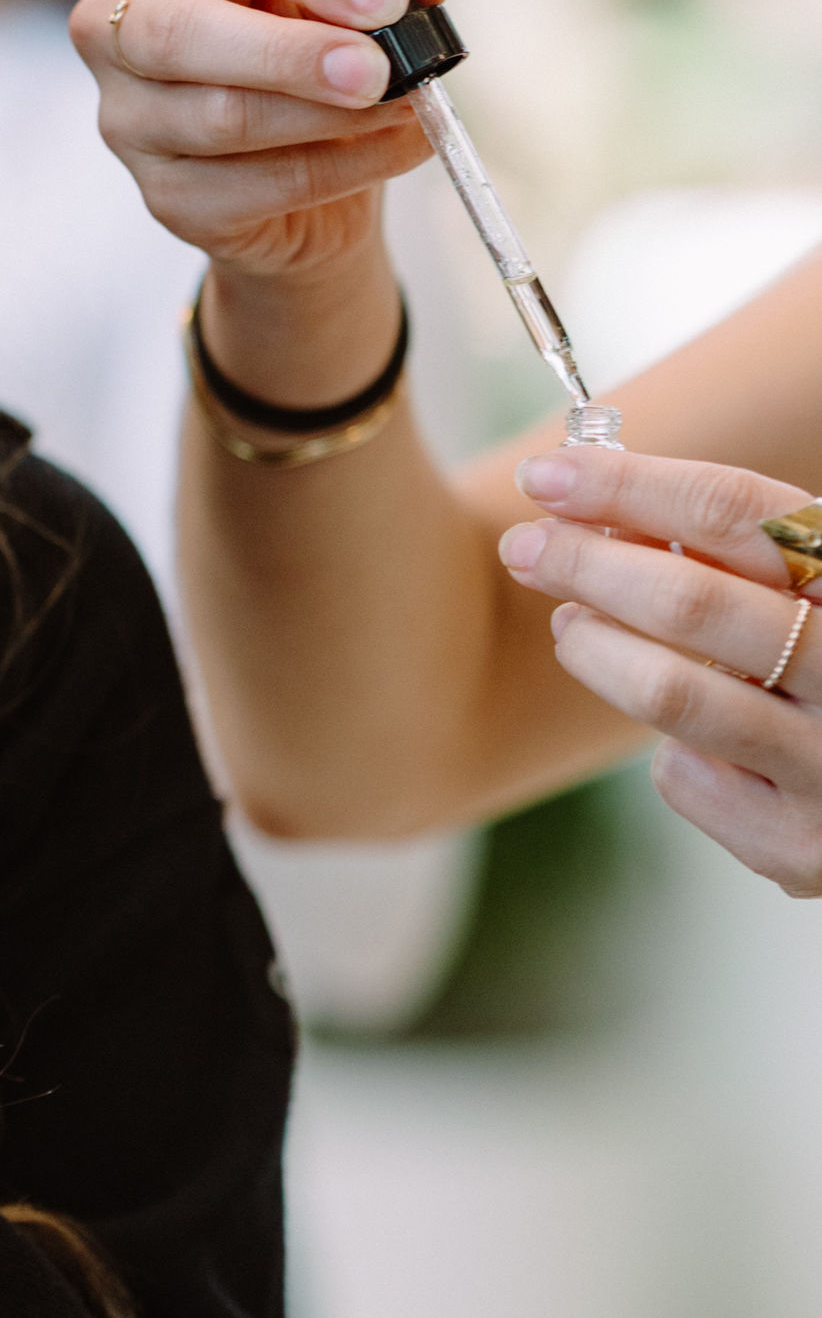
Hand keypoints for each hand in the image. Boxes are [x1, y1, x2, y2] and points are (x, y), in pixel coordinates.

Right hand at [69, 0, 457, 282]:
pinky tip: (398, 148)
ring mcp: (127, 119)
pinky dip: (340, 170)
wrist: (304, 167)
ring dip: (328, 118)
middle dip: (290, 54)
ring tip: (408, 106)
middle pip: (182, 35)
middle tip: (379, 70)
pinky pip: (254, 187)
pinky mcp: (164, 197)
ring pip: (220, 118)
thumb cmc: (312, 48)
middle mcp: (112, 26)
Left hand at [498, 445, 821, 890]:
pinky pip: (685, 776)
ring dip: (594, 648)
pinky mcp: (792, 843)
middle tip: (524, 546)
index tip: (547, 474)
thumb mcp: (807, 598)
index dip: (631, 486)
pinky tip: (684, 737)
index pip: (739, 512)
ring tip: (569, 625)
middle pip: (691, 601)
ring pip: (670, 692)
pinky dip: (667, 745)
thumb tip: (591, 511)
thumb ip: (734, 557)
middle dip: (587, 564)